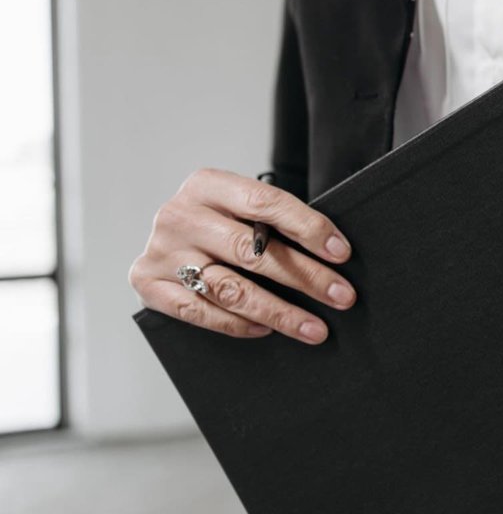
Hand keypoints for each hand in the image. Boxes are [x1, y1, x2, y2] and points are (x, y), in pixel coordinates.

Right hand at [128, 168, 355, 343]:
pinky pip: (202, 312)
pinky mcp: (148, 284)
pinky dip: (239, 324)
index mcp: (207, 185)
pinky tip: (268, 329)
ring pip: (231, 289)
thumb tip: (333, 253)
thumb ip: (273, 222)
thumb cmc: (219, 221)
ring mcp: (161, 251)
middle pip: (253, 251)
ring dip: (280, 312)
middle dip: (306, 277)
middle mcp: (180, 215)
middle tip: (342, 297)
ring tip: (315, 328)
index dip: (308, 228)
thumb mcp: (241, 208)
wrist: (167, 235)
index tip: (342, 253)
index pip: (266, 204)